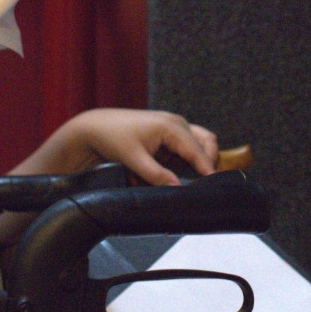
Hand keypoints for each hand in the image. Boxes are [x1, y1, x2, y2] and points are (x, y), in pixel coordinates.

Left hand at [14, 108, 218, 184]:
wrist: (96, 127)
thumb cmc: (113, 138)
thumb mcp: (134, 160)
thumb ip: (157, 175)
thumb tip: (178, 188)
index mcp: (171, 126)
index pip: (198, 150)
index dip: (208, 168)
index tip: (214, 184)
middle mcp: (177, 122)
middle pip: (207, 142)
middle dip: (208, 162)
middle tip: (203, 184)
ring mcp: (174, 125)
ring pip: (200, 142)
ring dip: (198, 159)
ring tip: (190, 178)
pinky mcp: (168, 131)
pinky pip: (187, 144)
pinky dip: (187, 157)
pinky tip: (175, 169)